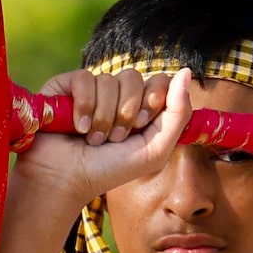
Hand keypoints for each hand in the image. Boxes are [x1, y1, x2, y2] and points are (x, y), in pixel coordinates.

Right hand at [10, 67, 195, 218]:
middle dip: (126, 112)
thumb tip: (187, 71)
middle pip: (134, 77)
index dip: (152, 99)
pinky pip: (84, 78)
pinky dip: (84, 106)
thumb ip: (178, 112)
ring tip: (93, 139)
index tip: (140, 125)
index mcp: (139, 106)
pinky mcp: (65, 87)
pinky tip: (77, 127)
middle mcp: (116, 95)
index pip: (158, 80)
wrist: (65, 181)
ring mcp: (90, 89)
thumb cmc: (108, 170)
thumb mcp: (156, 148)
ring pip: (109, 80)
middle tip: (115, 138)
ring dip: (103, 117)